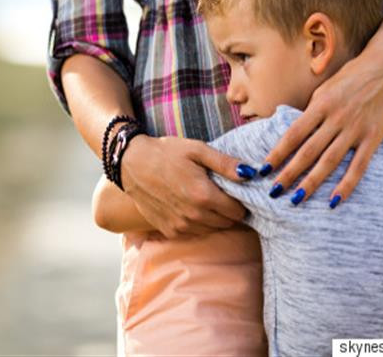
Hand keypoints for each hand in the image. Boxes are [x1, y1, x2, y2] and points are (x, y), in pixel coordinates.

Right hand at [120, 135, 250, 238]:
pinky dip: (199, 223)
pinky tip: (191, 206)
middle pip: (228, 222)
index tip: (237, 192)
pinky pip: (195, 233)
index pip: (238, 211)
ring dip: (215, 217)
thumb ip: (225, 163)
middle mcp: (194, 215)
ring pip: (213, 229)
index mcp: (204, 195)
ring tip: (206, 198)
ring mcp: (181, 225)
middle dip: (230, 210)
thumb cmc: (166, 152)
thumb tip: (251, 173)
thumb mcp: (197, 150)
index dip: (242, 202)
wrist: (131, 164)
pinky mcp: (169, 230)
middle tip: (223, 193)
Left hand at [263, 34, 382, 206]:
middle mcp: (336, 118)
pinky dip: (346, 185)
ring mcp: (356, 129)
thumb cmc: (351, 76)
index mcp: (321, 104)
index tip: (264, 168)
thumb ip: (312, 111)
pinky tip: (333, 200)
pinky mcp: (373, 137)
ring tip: (296, 199)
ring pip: (329, 161)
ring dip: (311, 182)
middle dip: (289, 173)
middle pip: (308, 151)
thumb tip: (295, 134)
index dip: (277, 153)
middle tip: (273, 191)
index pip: (293, 134)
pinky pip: (358, 166)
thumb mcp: (325, 88)